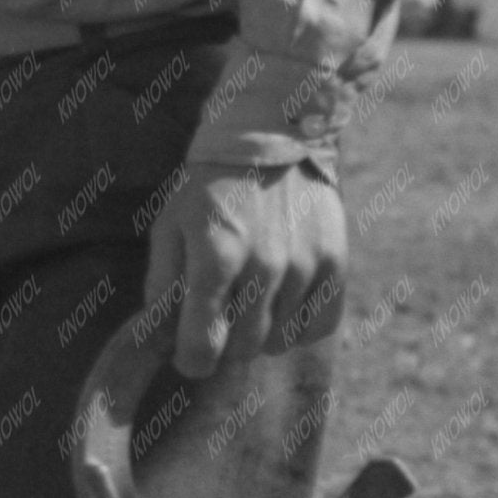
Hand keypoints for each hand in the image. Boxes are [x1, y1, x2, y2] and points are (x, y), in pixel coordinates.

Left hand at [153, 162, 345, 379]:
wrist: (269, 137)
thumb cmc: (208, 189)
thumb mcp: (169, 227)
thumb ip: (162, 284)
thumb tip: (162, 334)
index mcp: (214, 257)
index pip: (202, 345)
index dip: (191, 360)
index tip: (189, 354)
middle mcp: (263, 266)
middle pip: (243, 348)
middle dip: (226, 342)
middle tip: (221, 316)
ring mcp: (303, 265)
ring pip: (280, 340)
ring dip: (262, 329)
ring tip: (252, 296)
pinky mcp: (335, 261)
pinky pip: (319, 324)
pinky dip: (299, 323)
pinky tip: (283, 299)